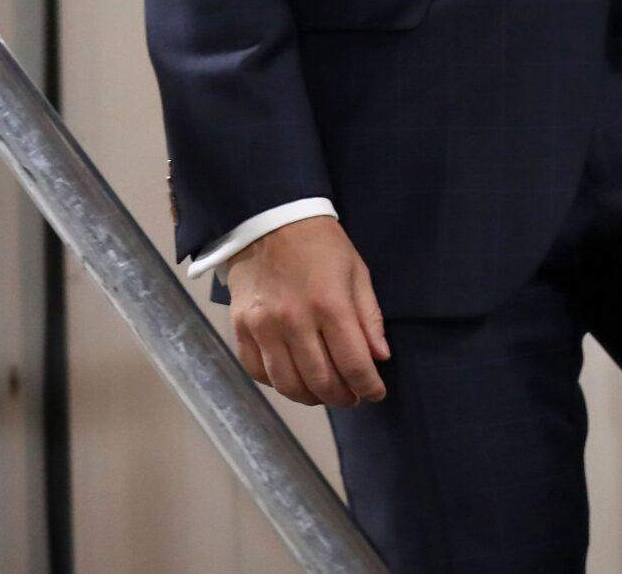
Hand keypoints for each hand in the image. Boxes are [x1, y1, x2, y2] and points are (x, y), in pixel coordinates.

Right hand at [225, 216, 390, 408]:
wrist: (270, 223)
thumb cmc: (323, 246)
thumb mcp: (357, 273)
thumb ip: (369, 317)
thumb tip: (380, 357)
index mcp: (329, 304)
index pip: (353, 363)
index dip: (368, 385)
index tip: (377, 394)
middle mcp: (293, 321)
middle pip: (320, 380)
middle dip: (342, 397)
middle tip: (353, 398)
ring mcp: (263, 327)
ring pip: (287, 384)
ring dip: (311, 398)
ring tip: (327, 395)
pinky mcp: (240, 329)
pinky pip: (258, 372)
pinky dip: (279, 385)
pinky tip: (296, 381)